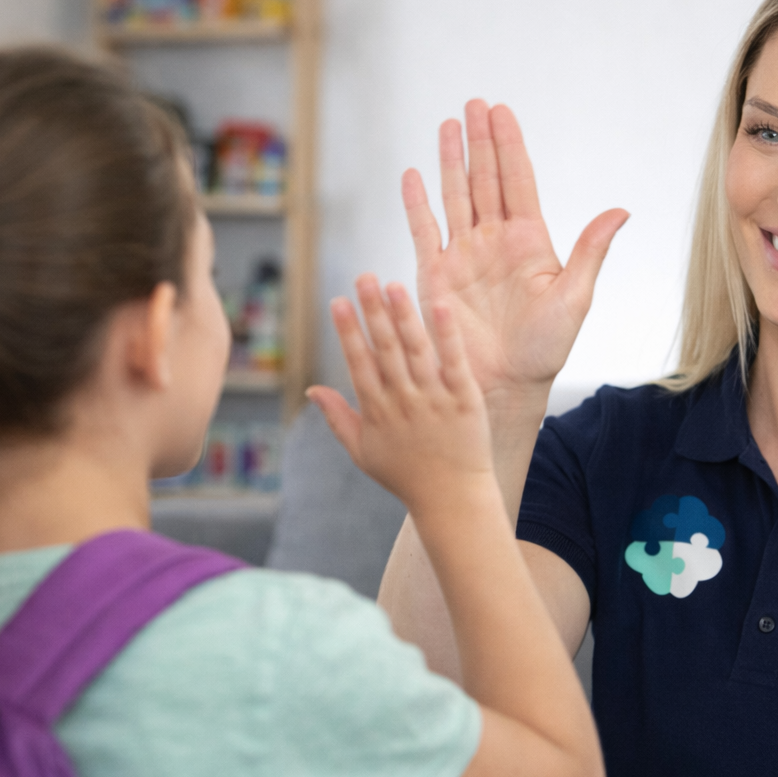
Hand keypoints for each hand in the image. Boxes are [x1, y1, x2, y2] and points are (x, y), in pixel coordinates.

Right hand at [307, 275, 495, 512]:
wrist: (453, 499)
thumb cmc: (406, 476)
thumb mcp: (363, 452)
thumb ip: (338, 418)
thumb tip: (312, 389)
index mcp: (377, 412)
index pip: (359, 364)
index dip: (347, 331)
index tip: (338, 301)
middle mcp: (403, 402)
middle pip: (385, 350)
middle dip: (372, 312)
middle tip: (364, 277)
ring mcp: (435, 400)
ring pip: (416, 351)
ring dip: (404, 316)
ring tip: (393, 285)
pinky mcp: (465, 400)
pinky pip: (454, 362)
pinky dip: (447, 334)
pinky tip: (440, 305)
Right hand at [404, 101, 627, 414]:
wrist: (505, 386)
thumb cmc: (544, 350)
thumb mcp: (574, 297)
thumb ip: (589, 251)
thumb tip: (620, 210)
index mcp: (529, 242)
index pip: (517, 181)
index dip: (509, 146)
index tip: (501, 111)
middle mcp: (495, 242)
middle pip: (484, 179)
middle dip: (479, 141)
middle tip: (473, 104)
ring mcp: (464, 256)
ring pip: (455, 196)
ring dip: (450, 161)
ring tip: (447, 124)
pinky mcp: (436, 276)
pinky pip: (425, 231)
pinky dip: (417, 203)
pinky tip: (414, 174)